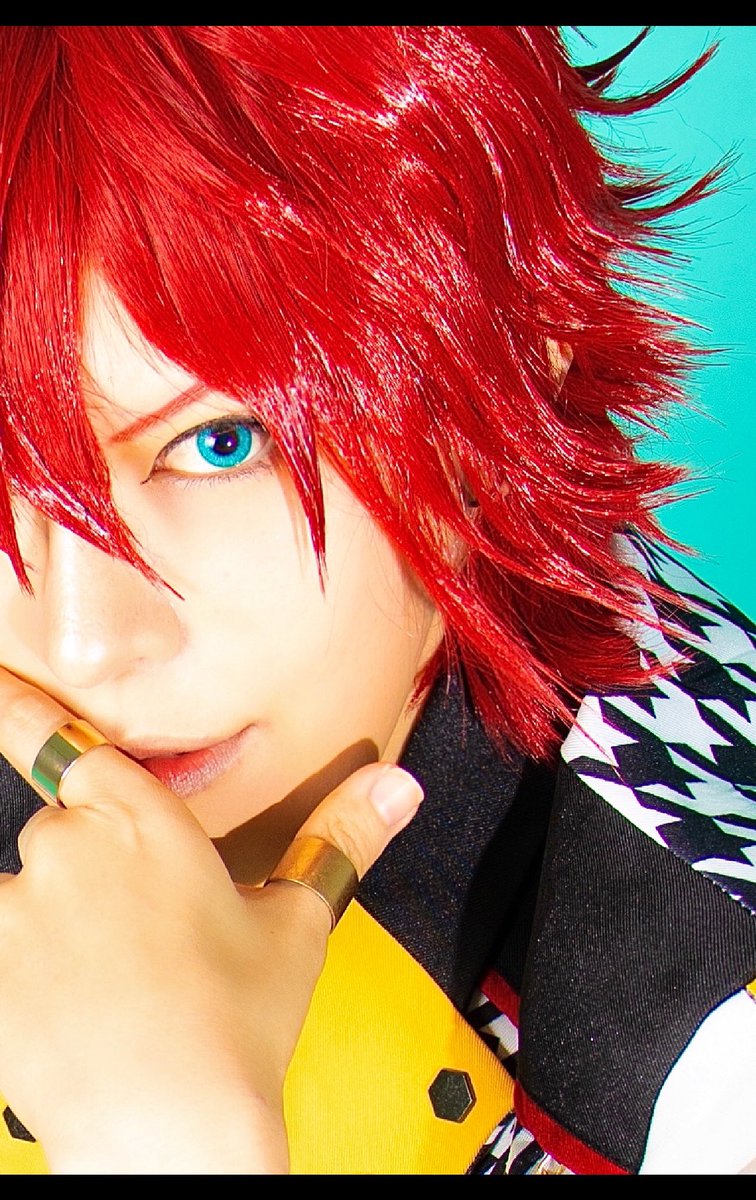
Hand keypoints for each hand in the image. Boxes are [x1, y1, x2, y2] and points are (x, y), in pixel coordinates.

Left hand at [0, 667, 422, 1173]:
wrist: (169, 1133)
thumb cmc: (236, 1028)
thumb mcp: (298, 923)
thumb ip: (341, 836)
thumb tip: (397, 786)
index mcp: (146, 821)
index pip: (71, 744)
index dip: (26, 712)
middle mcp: (73, 848)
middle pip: (60, 828)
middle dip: (87, 868)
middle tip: (133, 937)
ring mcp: (18, 907)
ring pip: (23, 890)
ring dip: (48, 921)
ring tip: (103, 985)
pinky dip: (21, 968)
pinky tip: (66, 1009)